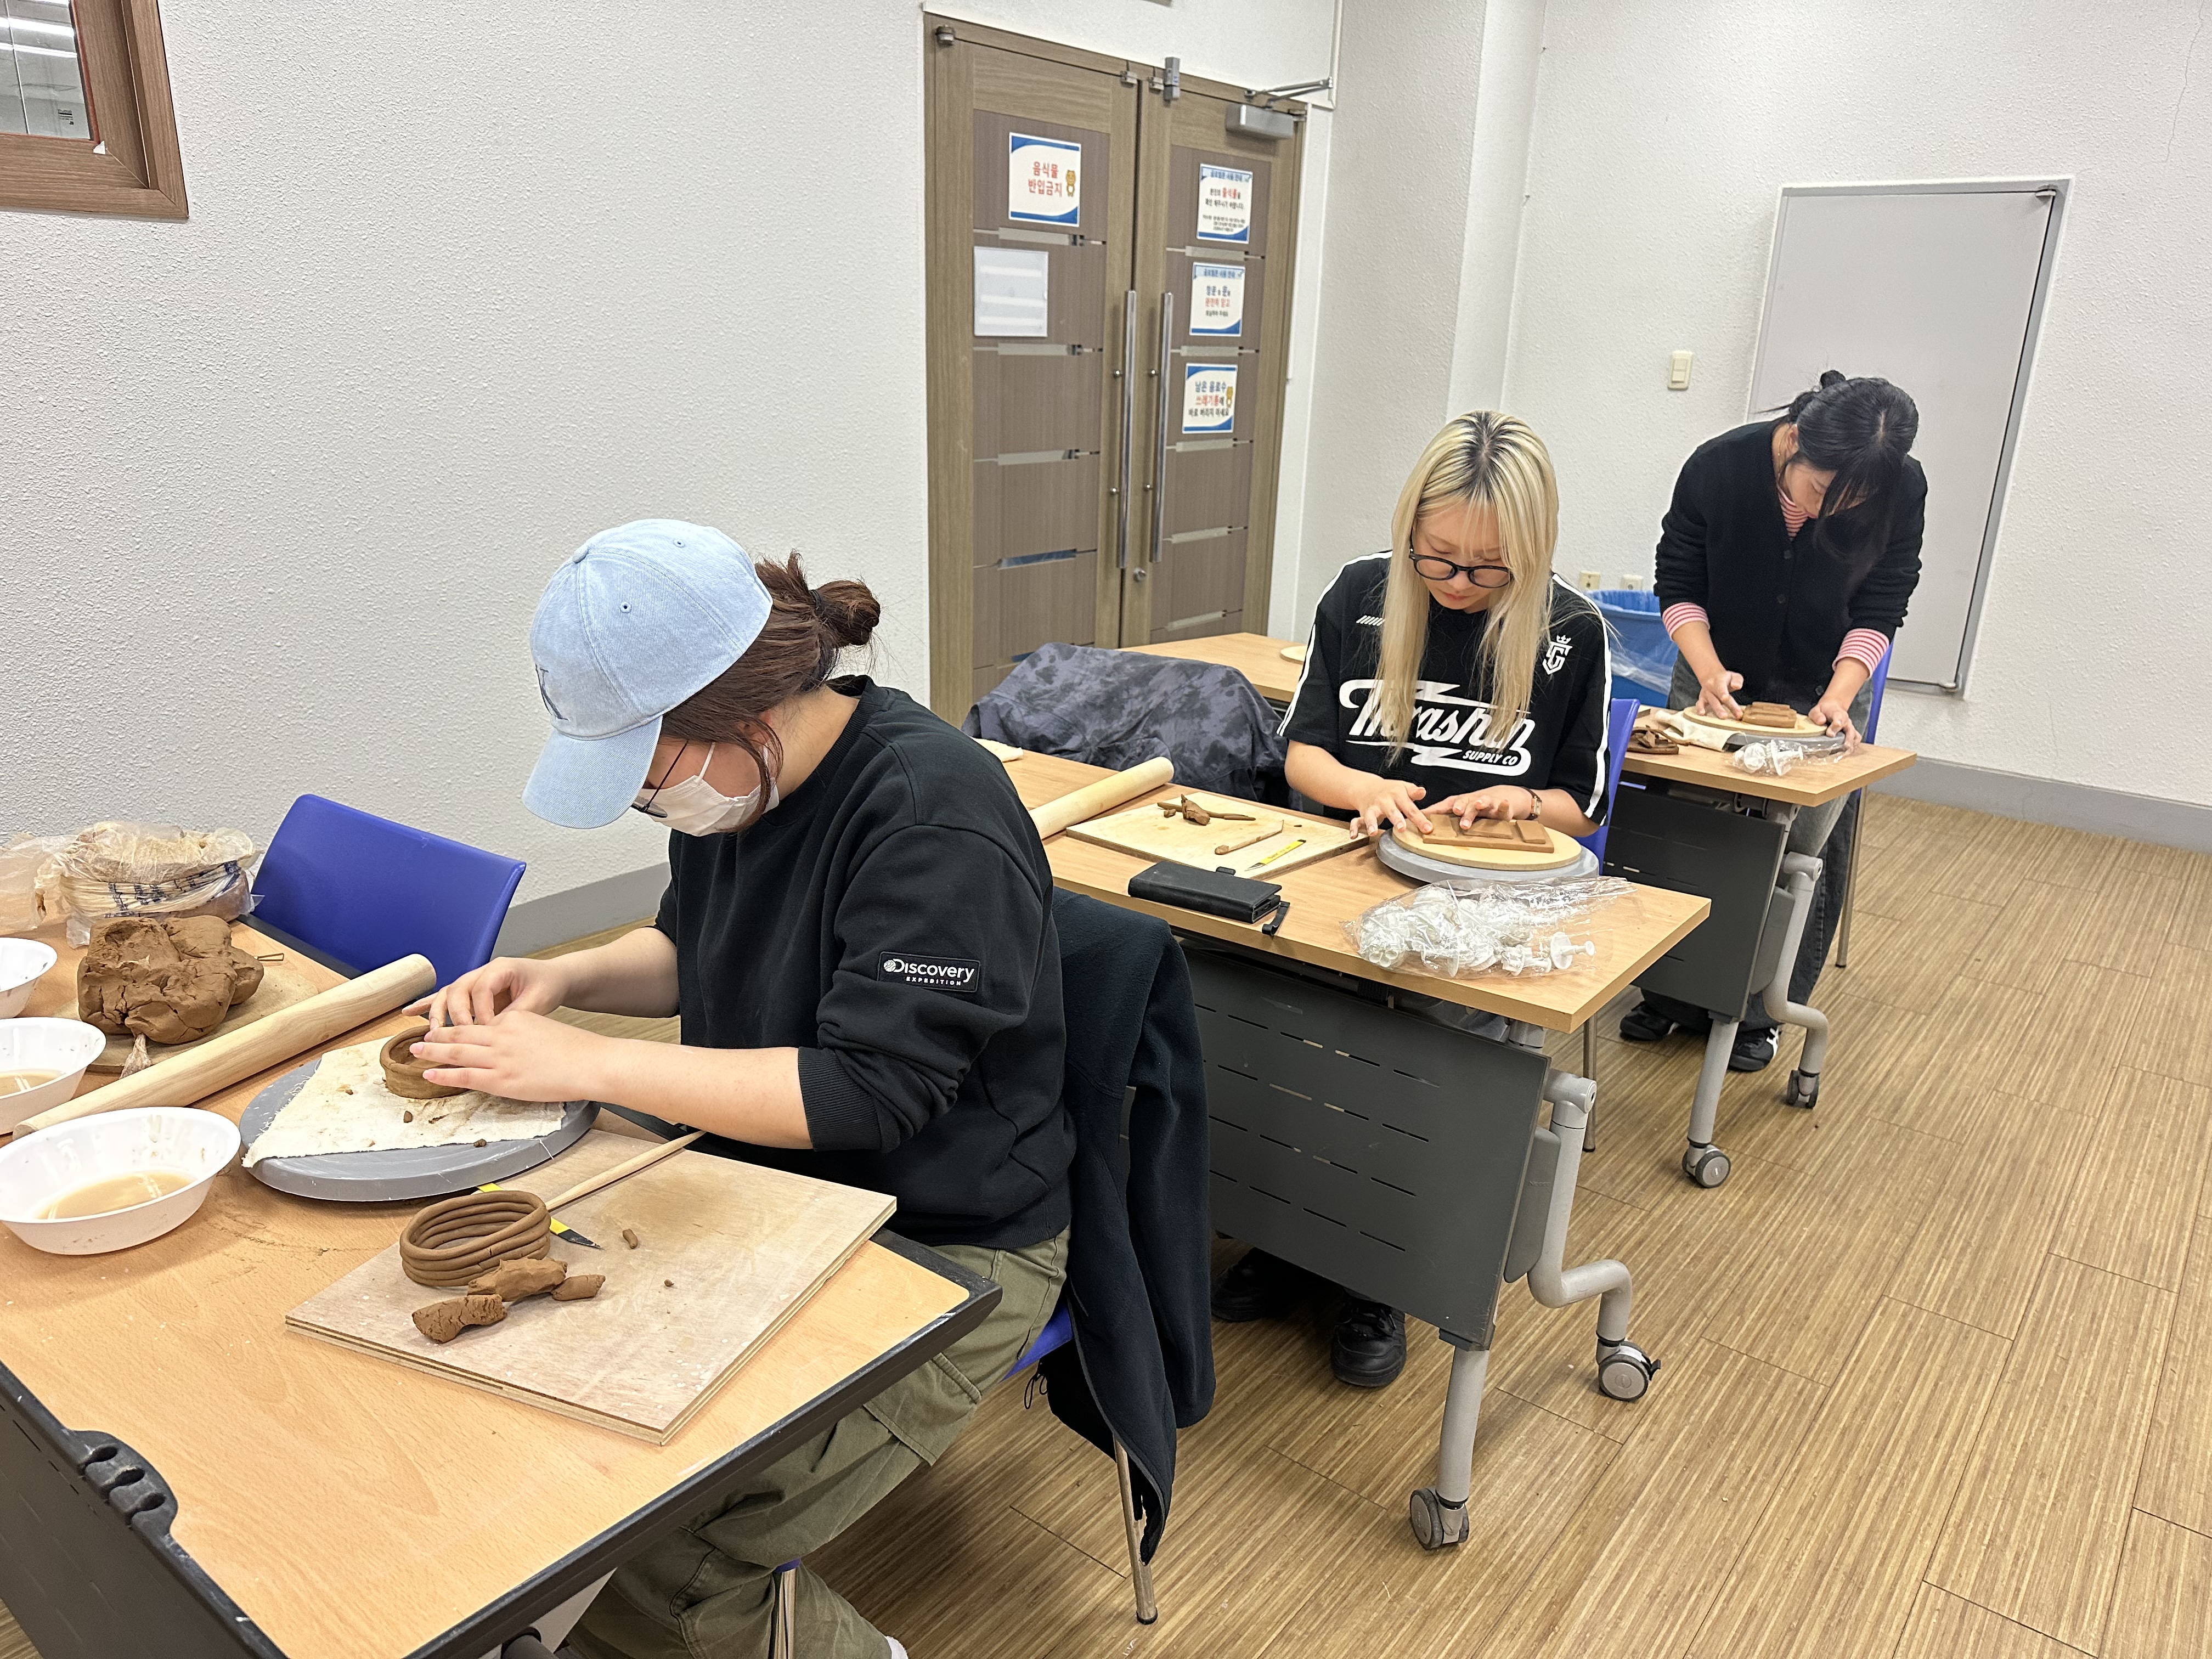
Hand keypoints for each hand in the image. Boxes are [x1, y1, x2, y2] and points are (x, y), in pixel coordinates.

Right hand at [408, 955, 570, 1028]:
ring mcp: (474, 979)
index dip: (481, 1011)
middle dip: (455, 1014)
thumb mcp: (539, 1001)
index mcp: (501, 968)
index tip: (486, 1030)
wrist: (552, 978)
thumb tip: (496, 1032)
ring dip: (437, 1012)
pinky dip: (427, 1004)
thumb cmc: (547, 986)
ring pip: (448, 993)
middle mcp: (483, 971)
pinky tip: (408, 1012)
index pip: (482, 988)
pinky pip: (445, 996)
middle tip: (458, 1034)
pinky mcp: (470, 991)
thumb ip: (517, 1015)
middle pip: (458, 988)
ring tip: (432, 1032)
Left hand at [412, 1008, 609, 1101]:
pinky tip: (429, 1073)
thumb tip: (510, 1039)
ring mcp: (500, 1058)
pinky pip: (464, 1076)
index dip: (459, 1026)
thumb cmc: (576, 1048)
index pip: (480, 1022)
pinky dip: (444, 1074)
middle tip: (418, 1037)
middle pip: (461, 1033)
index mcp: (514, 1019)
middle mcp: (502, 1035)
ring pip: (456, 1053)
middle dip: (437, 1035)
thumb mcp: (544, 1027)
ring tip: (415, 1052)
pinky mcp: (502, 1079)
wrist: (591, 1062)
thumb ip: (522, 1030)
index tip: (446, 1030)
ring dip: (432, 1052)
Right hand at [1349, 776, 1430, 836]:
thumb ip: (1414, 792)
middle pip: (1391, 811)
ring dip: (1372, 824)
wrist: (1368, 787)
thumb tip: (1423, 792)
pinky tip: (1354, 835)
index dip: (1419, 819)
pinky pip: (1356, 821)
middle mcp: (1384, 801)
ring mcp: (1373, 807)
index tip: (1428, 828)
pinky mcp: (1363, 813)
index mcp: (1397, 794)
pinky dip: (1354, 828)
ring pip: (1371, 816)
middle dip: (1396, 820)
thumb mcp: (1404, 788)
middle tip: (1401, 828)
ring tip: (1373, 832)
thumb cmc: (1390, 790)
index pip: (1410, 808)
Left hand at [1432, 787, 1534, 828]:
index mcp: (1459, 802)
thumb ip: (1440, 813)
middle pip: (1465, 802)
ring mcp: (1487, 804)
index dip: (1437, 809)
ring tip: (1478, 805)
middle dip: (1461, 806)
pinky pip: (1502, 806)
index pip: (1446, 805)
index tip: (1427, 814)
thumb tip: (1418, 819)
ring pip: (1483, 802)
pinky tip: (1503, 803)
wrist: (1498, 797)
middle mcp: (1471, 801)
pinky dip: (1503, 805)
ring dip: (1480, 803)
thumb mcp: (1457, 808)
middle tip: (1457, 811)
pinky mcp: (1500, 809)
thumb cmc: (1473, 805)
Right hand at [1694, 666, 1744, 719]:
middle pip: (1716, 698)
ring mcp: (1706, 694)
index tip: (1725, 698)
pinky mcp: (1702, 699)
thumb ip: (1737, 680)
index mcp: (1719, 681)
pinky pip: (1700, 704)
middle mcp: (1711, 688)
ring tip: (1722, 717)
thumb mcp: (1733, 676)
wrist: (1711, 675)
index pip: (1721, 687)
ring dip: (1716, 710)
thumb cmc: (1724, 678)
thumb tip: (1737, 686)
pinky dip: (1699, 709)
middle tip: (1725, 716)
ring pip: (1711, 702)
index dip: (1722, 692)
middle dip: (1720, 708)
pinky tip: (1702, 714)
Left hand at [1808, 694, 1861, 749]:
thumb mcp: (1816, 710)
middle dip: (1848, 739)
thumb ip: (1817, 715)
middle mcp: (1846, 721)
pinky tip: (1848, 752)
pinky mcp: (1852, 732)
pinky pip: (1856, 739)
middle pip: (1850, 730)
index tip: (1829, 734)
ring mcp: (1850, 727)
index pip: (1839, 719)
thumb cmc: (1823, 711)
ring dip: (1852, 744)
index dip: (1835, 727)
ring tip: (1847, 751)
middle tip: (1845, 747)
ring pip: (1855, 735)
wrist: (1832, 708)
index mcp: (1837, 713)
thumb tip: (1821, 721)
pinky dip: (1854, 745)